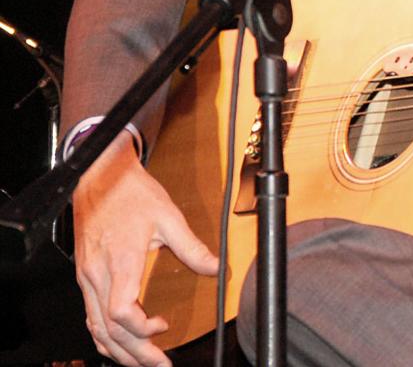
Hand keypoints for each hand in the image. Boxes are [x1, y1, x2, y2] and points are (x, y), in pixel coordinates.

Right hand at [73, 133, 217, 366]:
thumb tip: (216, 268)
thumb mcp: (169, 215)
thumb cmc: (131, 194)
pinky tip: (118, 344)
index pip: (122, 311)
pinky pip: (89, 316)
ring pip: (96, 328)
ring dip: (118, 351)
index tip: (164, 326)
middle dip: (135, 354)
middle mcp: (97, 274)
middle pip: (110, 329)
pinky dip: (103, 336)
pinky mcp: (85, 276)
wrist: (101, 177)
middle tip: (160, 366)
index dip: (142, 329)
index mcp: (119, 261)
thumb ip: (192, 246)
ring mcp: (87, 277)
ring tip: (143, 363)